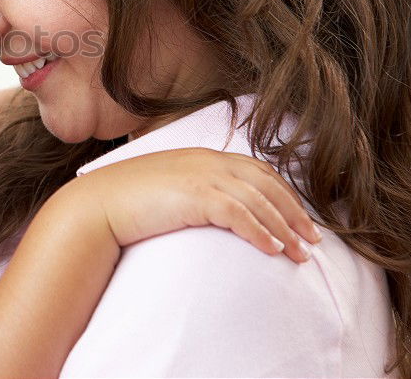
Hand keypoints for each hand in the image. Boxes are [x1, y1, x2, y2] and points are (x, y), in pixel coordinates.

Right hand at [66, 148, 322, 262]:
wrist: (97, 205)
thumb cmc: (127, 202)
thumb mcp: (167, 189)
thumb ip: (193, 191)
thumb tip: (211, 211)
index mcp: (203, 156)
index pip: (258, 171)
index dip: (284, 195)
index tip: (300, 219)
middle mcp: (207, 161)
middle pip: (267, 184)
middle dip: (294, 213)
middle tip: (313, 241)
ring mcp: (201, 176)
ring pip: (259, 201)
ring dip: (284, 228)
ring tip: (299, 254)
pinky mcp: (195, 196)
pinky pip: (239, 214)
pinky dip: (260, 232)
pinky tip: (272, 250)